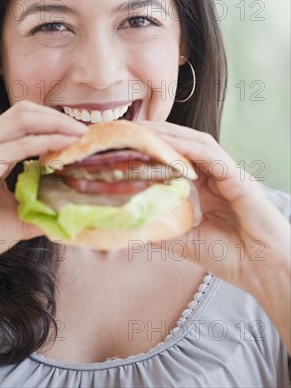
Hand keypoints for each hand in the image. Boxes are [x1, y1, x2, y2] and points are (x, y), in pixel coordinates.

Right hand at [0, 100, 87, 265]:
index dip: (51, 121)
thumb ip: (40, 204)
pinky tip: (67, 146)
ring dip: (56, 123)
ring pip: (23, 119)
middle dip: (56, 117)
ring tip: (80, 134)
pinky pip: (21, 144)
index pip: (23, 121)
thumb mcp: (18, 213)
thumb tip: (70, 208)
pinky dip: (47, 141)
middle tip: (84, 130)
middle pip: (24, 112)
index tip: (77, 133)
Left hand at [137, 121, 289, 294]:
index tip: (132, 144)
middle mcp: (220, 177)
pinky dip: (186, 145)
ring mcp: (230, 175)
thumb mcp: (191, 243)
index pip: (182, 160)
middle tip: (133, 127)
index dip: (159, 150)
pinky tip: (166, 142)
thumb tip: (139, 227)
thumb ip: (168, 233)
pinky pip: (209, 155)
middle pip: (188, 145)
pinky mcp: (238, 178)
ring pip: (198, 143)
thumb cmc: (236, 259)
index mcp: (211, 189)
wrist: (266, 272)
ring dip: (171, 133)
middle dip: (161, 134)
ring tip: (145, 128)